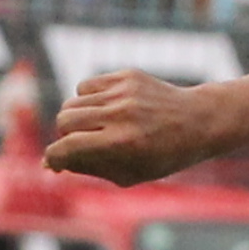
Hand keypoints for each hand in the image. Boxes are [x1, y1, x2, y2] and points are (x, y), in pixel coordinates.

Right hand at [45, 72, 221, 185]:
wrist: (199, 120)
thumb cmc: (163, 155)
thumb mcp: (129, 174)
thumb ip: (88, 168)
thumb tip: (49, 163)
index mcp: (123, 143)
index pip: (68, 147)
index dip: (54, 157)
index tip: (54, 162)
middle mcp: (121, 114)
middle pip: (64, 120)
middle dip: (66, 136)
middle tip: (83, 143)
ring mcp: (124, 92)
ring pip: (72, 102)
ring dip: (77, 118)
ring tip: (99, 127)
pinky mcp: (126, 75)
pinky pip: (86, 86)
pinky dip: (89, 99)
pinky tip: (109, 108)